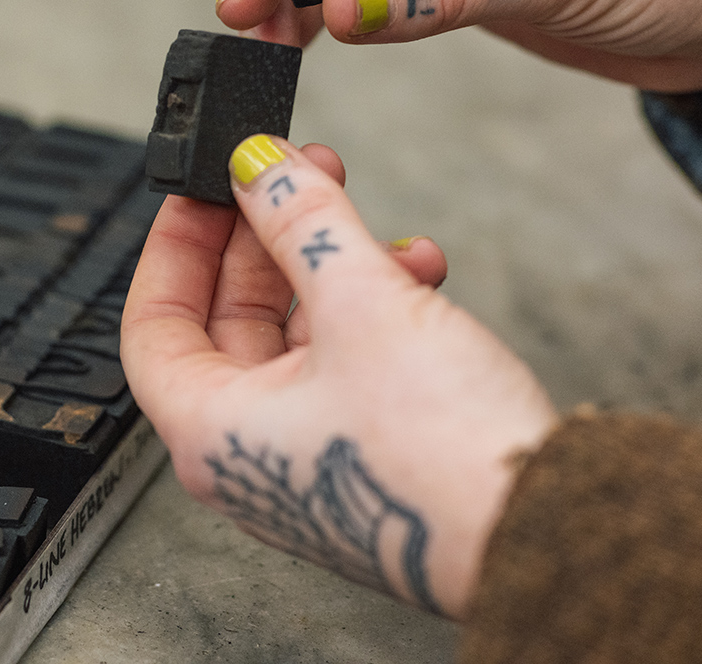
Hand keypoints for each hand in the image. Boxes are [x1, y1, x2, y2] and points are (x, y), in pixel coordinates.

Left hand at [120, 136, 555, 617]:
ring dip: (333, 269)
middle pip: (229, 322)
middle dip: (268, 240)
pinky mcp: (367, 456)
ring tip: (370, 220)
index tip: (205, 192)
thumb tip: (260, 166)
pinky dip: (374, 311)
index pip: (154, 322)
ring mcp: (308, 460)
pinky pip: (348, 364)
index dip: (175, 246)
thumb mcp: (360, 305)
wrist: (547, 535)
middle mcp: (247, 456)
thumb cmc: (439, 456)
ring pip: (298, 338)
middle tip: (293, 178)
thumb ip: (304, 222)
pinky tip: (419, 270)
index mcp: (209, 432)